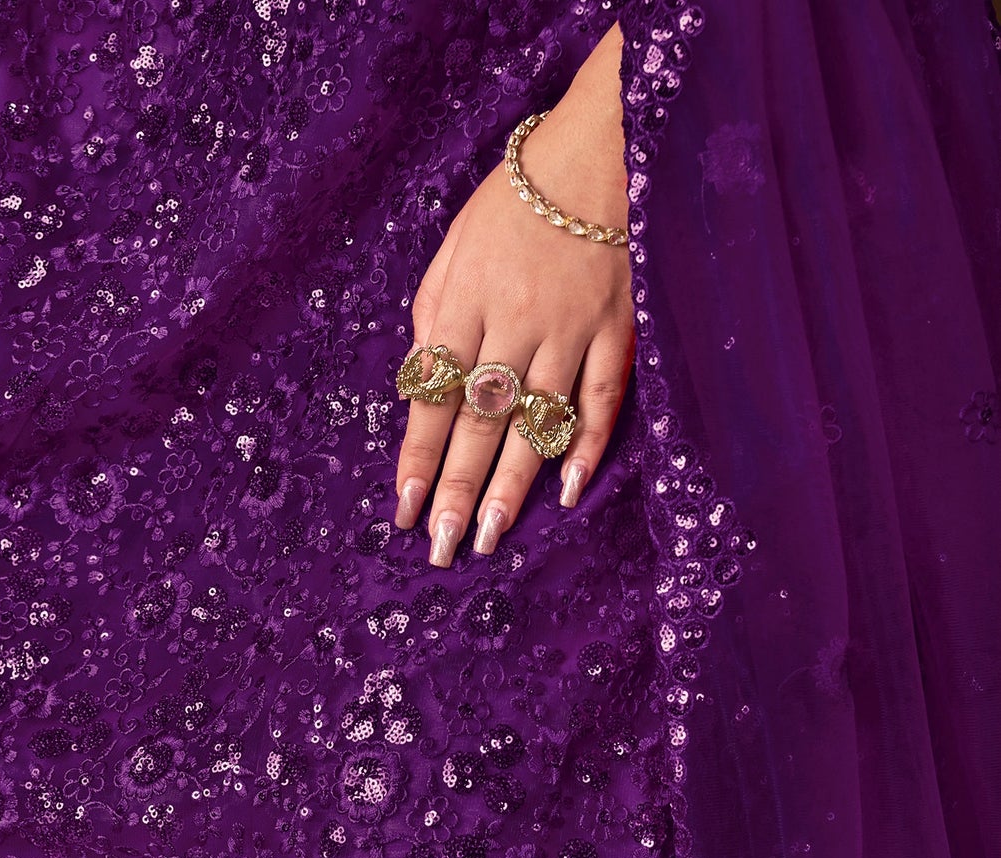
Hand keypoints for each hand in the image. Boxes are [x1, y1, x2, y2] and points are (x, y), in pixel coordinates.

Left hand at [394, 23, 633, 563]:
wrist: (600, 147)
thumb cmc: (515, 202)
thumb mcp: (452, 249)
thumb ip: (434, 317)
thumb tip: (421, 383)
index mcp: (464, 305)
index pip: (432, 397)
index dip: (416, 458)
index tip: (402, 510)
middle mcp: (513, 325)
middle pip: (479, 423)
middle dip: (455, 490)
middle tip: (439, 549)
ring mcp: (568, 330)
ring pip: (535, 422)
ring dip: (510, 487)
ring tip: (487, 538)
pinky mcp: (616, 329)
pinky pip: (601, 399)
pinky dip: (584, 448)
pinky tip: (566, 493)